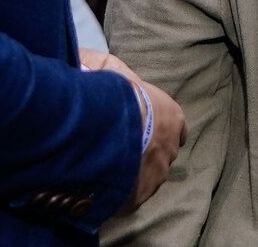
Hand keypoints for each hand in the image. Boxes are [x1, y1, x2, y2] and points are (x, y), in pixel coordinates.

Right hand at [87, 51, 184, 211]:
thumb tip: (83, 58)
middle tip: (115, 148)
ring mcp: (156, 177)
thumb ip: (102, 65)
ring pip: (146, 177)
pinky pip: (128, 197)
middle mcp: (171, 149)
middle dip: (143, 152)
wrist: (107, 130)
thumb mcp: (110, 70)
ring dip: (130, 173)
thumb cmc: (115, 97)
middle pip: (160, 154)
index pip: (174, 126)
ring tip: (104, 167)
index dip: (157, 127)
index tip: (138, 128)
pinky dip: (116, 192)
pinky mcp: (138, 198)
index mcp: (172, 119)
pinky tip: (99, 184)